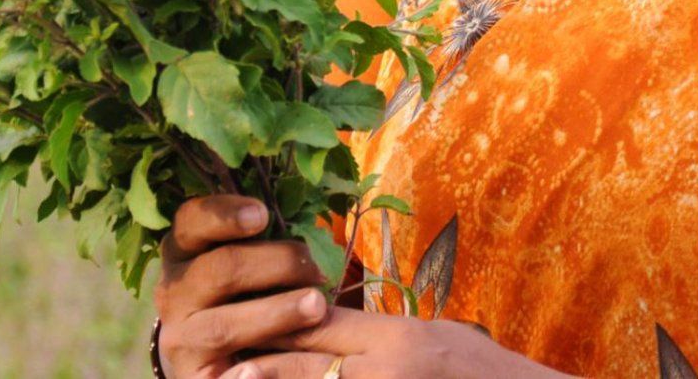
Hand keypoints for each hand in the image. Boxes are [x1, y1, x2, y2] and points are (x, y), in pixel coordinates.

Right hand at [152, 194, 334, 378]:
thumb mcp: (241, 262)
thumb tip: (307, 229)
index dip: (224, 214)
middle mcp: (173, 292)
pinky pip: (224, 376)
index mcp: (182, 252)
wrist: (209, 358)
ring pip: (224, 325)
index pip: (191, 221)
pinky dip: (247, 372)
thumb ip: (261, 243)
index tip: (262, 214)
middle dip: (274, 264)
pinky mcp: (192, 377)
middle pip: (220, 270)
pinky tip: (267, 367)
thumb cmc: (239, 295)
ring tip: (316, 306)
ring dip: (276, 313)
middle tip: (314, 269)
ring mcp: (180, 337)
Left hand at [219, 304, 563, 378]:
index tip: (237, 324)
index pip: (325, 324)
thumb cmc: (485, 374)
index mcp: (399, 338)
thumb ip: (385, 338)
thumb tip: (334, 334)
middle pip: (311, 360)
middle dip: (259, 365)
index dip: (278, 324)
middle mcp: (390, 365)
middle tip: (212, 370)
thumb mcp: (436, 341)